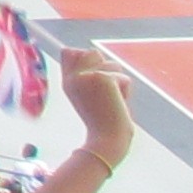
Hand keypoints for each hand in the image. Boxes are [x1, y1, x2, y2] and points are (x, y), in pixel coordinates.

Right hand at [53, 42, 135, 168]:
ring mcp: (86, 77)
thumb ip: (84, 76)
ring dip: (118, 80)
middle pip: (91, 52)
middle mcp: (73, 77)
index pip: (69, 52)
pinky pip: (122, 76)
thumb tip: (91, 55)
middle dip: (105, 69)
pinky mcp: (102, 78)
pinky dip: (125, 90)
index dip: (84, 58)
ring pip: (111, 63)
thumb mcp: (86, 97)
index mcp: (67, 82)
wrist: (106, 140)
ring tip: (112, 99)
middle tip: (105, 93)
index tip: (94, 78)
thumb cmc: (101, 122)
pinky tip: (118, 103)